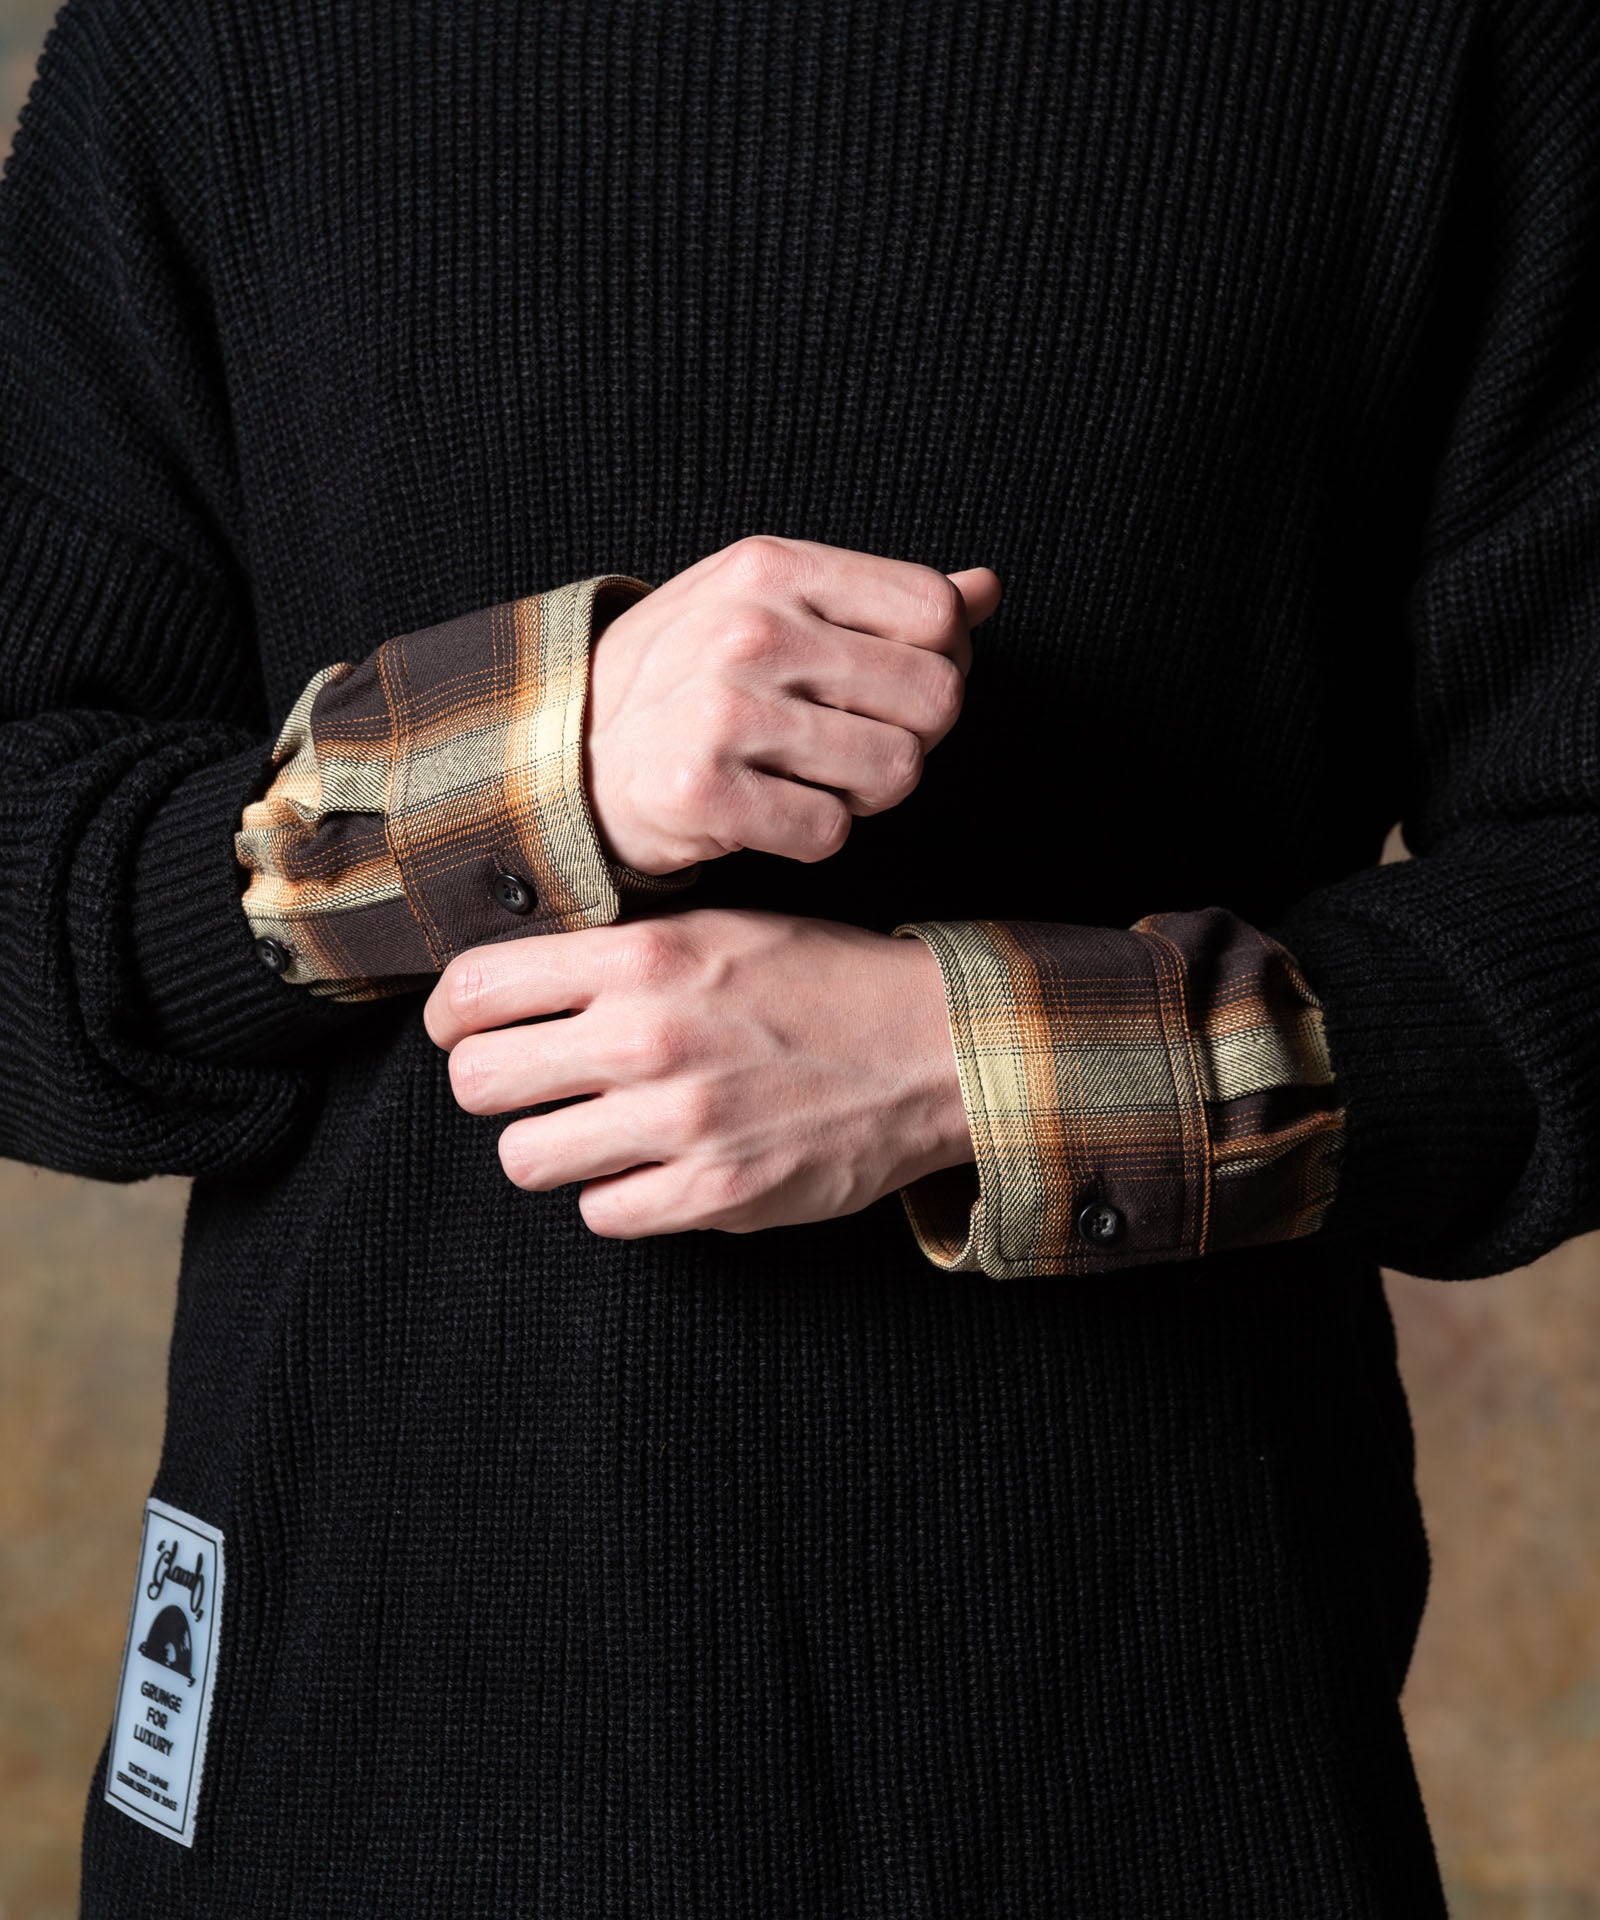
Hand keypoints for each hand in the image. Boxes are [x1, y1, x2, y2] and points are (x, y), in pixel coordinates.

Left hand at [423, 908, 974, 1237]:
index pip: (475, 990)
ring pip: (526, 1160)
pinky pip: (602, 1215)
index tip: (464, 1031)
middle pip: (479, 1082)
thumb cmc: (822, 981)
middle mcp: (649, 1039)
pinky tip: (652, 1168)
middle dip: (492, 1086)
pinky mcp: (714, 1195)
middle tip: (529, 1086)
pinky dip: (617, 1197)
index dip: (451, 1016)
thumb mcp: (716, 930)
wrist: (933, 1049)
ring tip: (592, 1133)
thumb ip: (617, 954)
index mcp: (642, 959)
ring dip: (549, 1149)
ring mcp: (681, 1124)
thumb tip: (516, 984)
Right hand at [585, 534, 1001, 873]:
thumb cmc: (688, 679)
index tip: (894, 690)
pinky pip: (828, 833)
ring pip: (896, 772)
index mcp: (774, 566)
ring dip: (866, 795)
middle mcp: (750, 629)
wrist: (569, 754)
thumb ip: (883, 601)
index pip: (936, 614)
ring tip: (809, 779)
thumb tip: (987, 589)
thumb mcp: (772, 606)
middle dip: (911, 737)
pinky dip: (812, 837)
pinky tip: (769, 812)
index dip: (942, 662)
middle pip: (935, 698)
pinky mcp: (701, 791)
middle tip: (852, 746)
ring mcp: (723, 710)